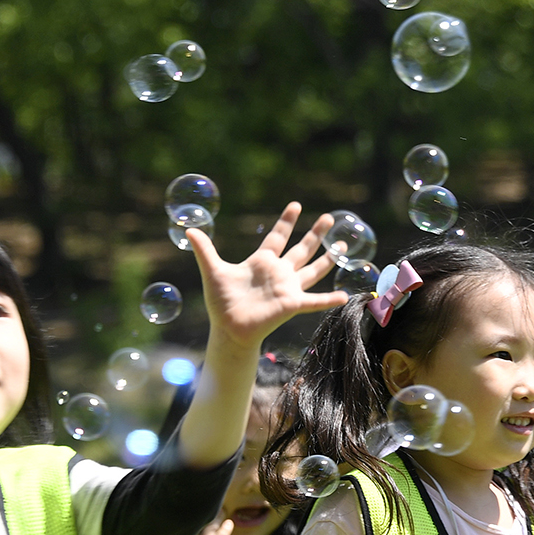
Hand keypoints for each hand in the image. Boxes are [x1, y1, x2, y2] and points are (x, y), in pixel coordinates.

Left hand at [183, 202, 346, 349]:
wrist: (228, 329)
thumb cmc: (221, 303)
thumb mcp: (213, 271)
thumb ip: (204, 249)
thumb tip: (188, 229)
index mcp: (262, 262)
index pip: (278, 236)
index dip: (286, 221)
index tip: (296, 205)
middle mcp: (279, 273)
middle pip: (301, 249)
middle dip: (315, 233)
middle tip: (329, 218)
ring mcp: (287, 288)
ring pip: (313, 270)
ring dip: (329, 259)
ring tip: (344, 245)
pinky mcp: (292, 304)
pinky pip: (314, 301)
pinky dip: (329, 299)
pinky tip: (345, 295)